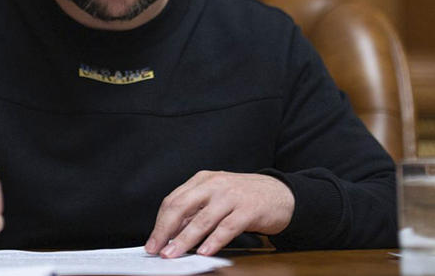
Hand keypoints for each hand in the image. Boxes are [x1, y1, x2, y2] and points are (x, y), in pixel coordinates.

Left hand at [145, 171, 293, 257]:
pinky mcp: (248, 209)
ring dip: (185, 239)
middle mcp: (214, 184)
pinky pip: (227, 227)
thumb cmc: (244, 196)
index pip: (174, 200)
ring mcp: (231, 196)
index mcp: (202, 180)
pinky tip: (204, 252)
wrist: (281, 193)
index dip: (160, 222)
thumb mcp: (216, 197)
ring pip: (202, 219)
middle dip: (165, 230)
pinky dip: (214, 241)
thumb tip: (172, 233)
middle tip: (156, 249)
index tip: (153, 240)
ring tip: (173, 254)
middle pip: (182, 207)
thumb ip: (196, 211)